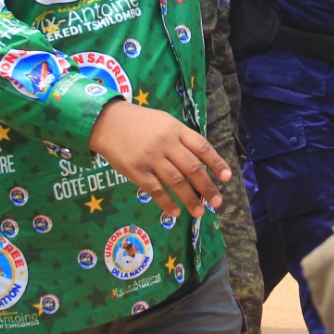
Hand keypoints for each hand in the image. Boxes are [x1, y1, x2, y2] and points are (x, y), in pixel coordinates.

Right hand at [88, 101, 232, 219]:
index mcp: (176, 129)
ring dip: (190, 199)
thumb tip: (201, 161)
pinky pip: (155, 190)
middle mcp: (166, 143)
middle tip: (217, 203)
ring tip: (199, 212)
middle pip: (192, 168)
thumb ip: (181, 138)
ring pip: (177, 182)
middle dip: (207, 187)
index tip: (227, 178)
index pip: (202, 147)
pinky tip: (175, 212)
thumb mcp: (164, 121)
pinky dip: (167, 202)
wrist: (106, 122)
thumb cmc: (139, 122)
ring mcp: (151, 158)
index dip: (216, 163)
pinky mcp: (136, 171)